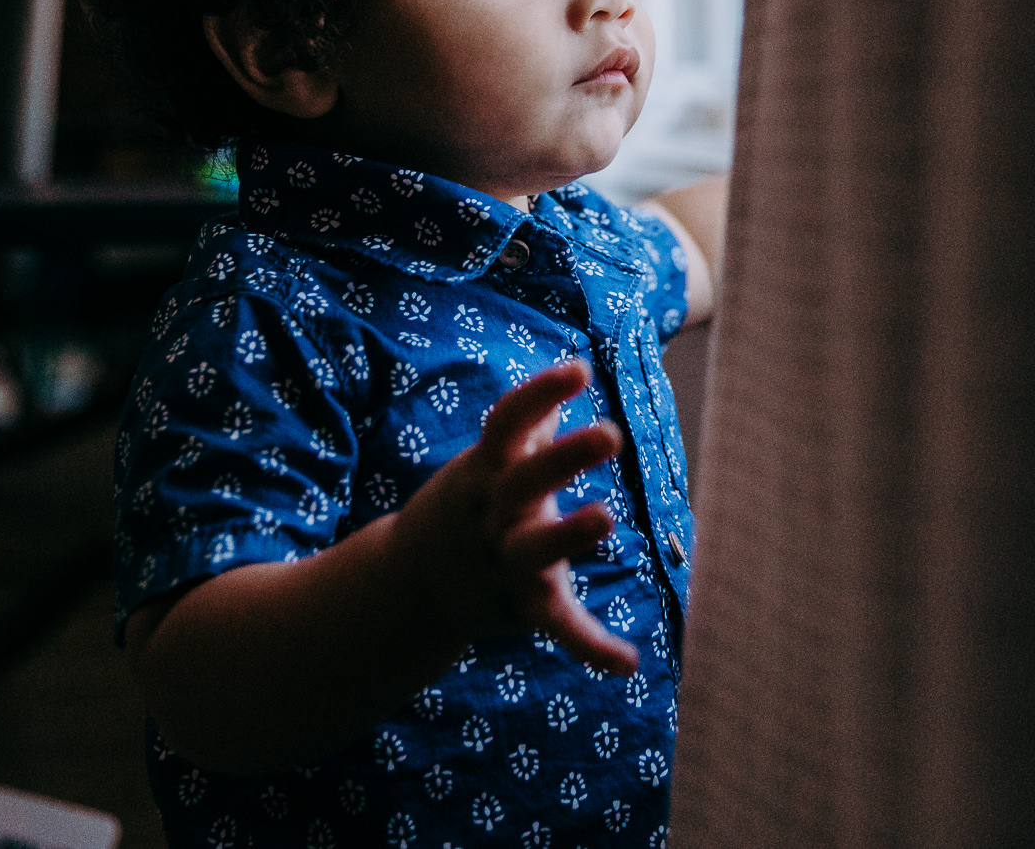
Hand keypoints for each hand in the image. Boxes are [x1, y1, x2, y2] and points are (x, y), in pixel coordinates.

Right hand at [391, 360, 640, 674]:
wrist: (407, 587)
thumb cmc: (467, 508)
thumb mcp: (487, 463)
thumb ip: (530, 424)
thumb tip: (570, 370)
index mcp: (486, 472)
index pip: (507, 423)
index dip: (539, 394)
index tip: (579, 370)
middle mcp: (492, 516)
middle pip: (524, 482)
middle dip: (562, 458)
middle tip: (610, 433)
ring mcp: (503, 565)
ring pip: (534, 552)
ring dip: (568, 536)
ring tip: (607, 518)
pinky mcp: (520, 611)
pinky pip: (554, 628)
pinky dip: (589, 647)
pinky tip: (627, 664)